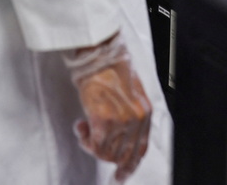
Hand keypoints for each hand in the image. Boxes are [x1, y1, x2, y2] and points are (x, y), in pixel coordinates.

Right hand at [65, 35, 152, 181]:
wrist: (100, 54)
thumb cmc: (110, 67)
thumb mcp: (129, 92)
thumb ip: (128, 113)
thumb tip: (117, 132)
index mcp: (145, 113)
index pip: (140, 150)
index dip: (129, 166)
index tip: (120, 175)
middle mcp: (136, 121)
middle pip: (122, 155)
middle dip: (105, 155)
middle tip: (91, 144)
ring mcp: (120, 122)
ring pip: (105, 153)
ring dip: (92, 145)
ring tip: (84, 130)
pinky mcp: (103, 121)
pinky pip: (94, 145)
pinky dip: (85, 140)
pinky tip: (81, 127)